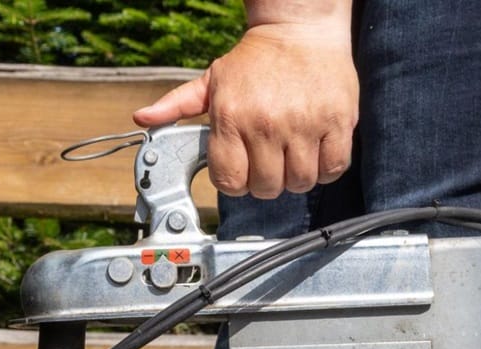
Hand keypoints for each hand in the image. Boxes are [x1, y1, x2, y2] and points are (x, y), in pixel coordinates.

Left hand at [133, 21, 357, 198]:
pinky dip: (325, 168)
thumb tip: (143, 118)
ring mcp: (304, 123)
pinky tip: (316, 152)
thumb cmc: (255, 60)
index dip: (236, 182)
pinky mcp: (337, 121)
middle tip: (269, 162)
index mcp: (231, 116)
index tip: (243, 170)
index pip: (230, 182)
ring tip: (293, 156)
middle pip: (266, 187)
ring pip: (300, 182)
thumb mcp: (211, 80)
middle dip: (265, 182)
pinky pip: (333, 168)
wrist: (299, 28)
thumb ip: (177, 105)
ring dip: (296, 177)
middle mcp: (266, 123)